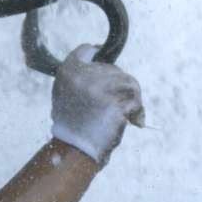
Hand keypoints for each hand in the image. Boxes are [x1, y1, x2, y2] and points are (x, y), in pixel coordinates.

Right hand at [51, 45, 143, 165]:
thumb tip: (104, 61)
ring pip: (127, 81)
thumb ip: (80, 77)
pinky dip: (137, 110)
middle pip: (112, 69)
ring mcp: (99, 87)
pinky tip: (131, 121)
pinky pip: (135, 98)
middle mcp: (81, 75)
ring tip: (120, 115)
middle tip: (110, 108)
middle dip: (117, 86)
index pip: (86, 51)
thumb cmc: (72, 126)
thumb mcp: (64, 95)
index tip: (103, 65)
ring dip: (129, 99)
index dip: (97, 54)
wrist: (75, 150)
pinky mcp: (114, 101)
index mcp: (67, 72)